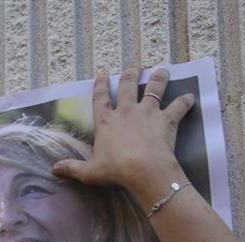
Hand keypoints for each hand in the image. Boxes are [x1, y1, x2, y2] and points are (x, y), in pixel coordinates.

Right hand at [51, 67, 193, 196]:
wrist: (143, 170)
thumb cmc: (115, 170)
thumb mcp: (89, 172)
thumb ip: (72, 168)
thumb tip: (53, 169)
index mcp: (106, 122)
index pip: (100, 98)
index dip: (101, 84)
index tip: (102, 72)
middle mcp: (126, 112)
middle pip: (128, 86)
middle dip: (130, 74)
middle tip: (134, 67)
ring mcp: (147, 113)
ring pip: (155, 89)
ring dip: (159, 78)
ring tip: (162, 71)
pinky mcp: (166, 119)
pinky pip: (179, 106)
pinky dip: (185, 101)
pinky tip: (190, 97)